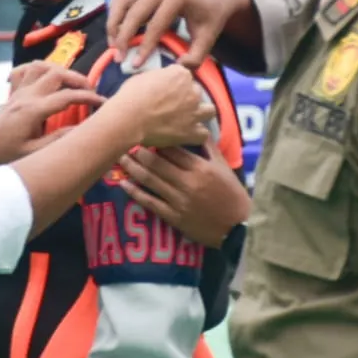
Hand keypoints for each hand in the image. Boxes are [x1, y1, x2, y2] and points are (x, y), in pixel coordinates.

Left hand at [0, 61, 103, 172]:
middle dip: (77, 78)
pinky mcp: (13, 92)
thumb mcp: (33, 153)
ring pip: (41, 66)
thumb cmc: (3, 154)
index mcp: (34, 111)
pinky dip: (38, 69)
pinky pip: (24, 70)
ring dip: (59, 70)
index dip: (88, 97)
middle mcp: (27, 95)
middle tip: (90, 91)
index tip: (103, 102)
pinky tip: (45, 78)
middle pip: (56, 73)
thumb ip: (59, 140)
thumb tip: (82, 130)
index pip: (67, 97)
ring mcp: (18, 91)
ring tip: (72, 82)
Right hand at [107, 0, 251, 68]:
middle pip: (134, 11)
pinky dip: (115, 10)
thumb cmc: (211, 16)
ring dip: (114, 22)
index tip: (135, 65)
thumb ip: (196, 56)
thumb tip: (178, 67)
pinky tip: (117, 28)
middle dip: (124, 36)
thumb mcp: (208, 37)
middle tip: (119, 57)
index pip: (156, 24)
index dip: (145, 46)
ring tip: (114, 44)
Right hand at [108, 66, 214, 148]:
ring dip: (201, 113)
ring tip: (189, 118)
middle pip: (197, 92)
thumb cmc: (131, 96)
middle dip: (188, 97)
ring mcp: (194, 112)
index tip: (167, 90)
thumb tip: (161, 81)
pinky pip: (204, 134)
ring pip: (210, 110)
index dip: (176, 84)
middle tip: (175, 105)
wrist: (129, 119)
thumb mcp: (143, 77)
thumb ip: (159, 77)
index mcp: (181, 74)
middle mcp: (192, 91)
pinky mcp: (191, 132)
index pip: (184, 76)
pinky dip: (197, 134)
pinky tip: (188, 134)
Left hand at [119, 143, 249, 247]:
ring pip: (150, 180)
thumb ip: (209, 149)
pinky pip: (150, 202)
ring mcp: (179, 200)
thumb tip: (199, 129)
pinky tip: (124, 184)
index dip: (157, 141)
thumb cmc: (232, 195)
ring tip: (120, 158)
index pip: (173, 149)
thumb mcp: (224, 168)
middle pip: (157, 163)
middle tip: (125, 142)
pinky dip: (135, 193)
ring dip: (133, 168)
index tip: (145, 134)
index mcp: (201, 168)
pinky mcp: (174, 217)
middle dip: (139, 151)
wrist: (237, 227)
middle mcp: (187, 182)